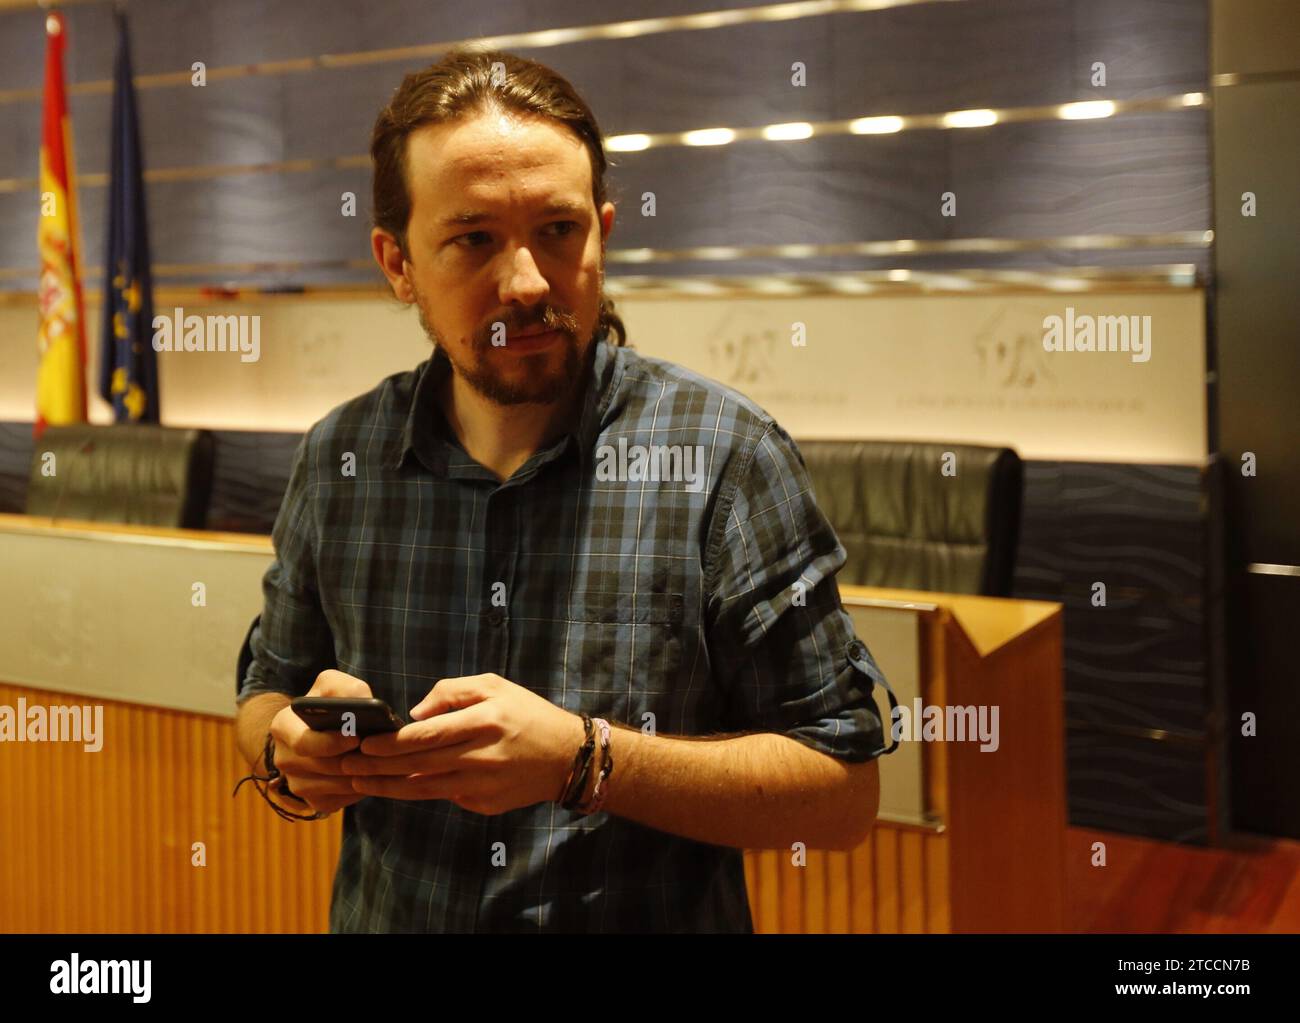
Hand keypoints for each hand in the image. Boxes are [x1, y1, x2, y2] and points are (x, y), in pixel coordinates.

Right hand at [267, 669, 369, 816]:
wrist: (317, 729)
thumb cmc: (327, 703)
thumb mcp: (332, 685)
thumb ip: (346, 688)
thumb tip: (364, 702)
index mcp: (283, 726)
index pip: (303, 742)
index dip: (331, 743)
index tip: (357, 737)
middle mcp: (283, 759)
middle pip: (323, 767)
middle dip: (354, 760)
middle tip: (382, 753)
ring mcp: (296, 784)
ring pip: (334, 787)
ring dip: (361, 776)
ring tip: (384, 762)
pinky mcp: (312, 802)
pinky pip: (340, 801)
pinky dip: (360, 790)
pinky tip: (375, 775)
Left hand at [340, 673, 584, 814]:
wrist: (566, 756)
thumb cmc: (527, 714)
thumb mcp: (494, 686)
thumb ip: (452, 692)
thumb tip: (416, 713)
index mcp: (483, 722)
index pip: (426, 736)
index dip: (391, 743)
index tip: (364, 743)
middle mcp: (480, 757)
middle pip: (417, 765)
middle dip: (378, 767)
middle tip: (347, 765)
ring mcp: (482, 785)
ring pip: (424, 789)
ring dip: (388, 787)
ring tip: (359, 782)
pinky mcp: (484, 804)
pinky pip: (445, 796)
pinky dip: (419, 792)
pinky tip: (396, 787)